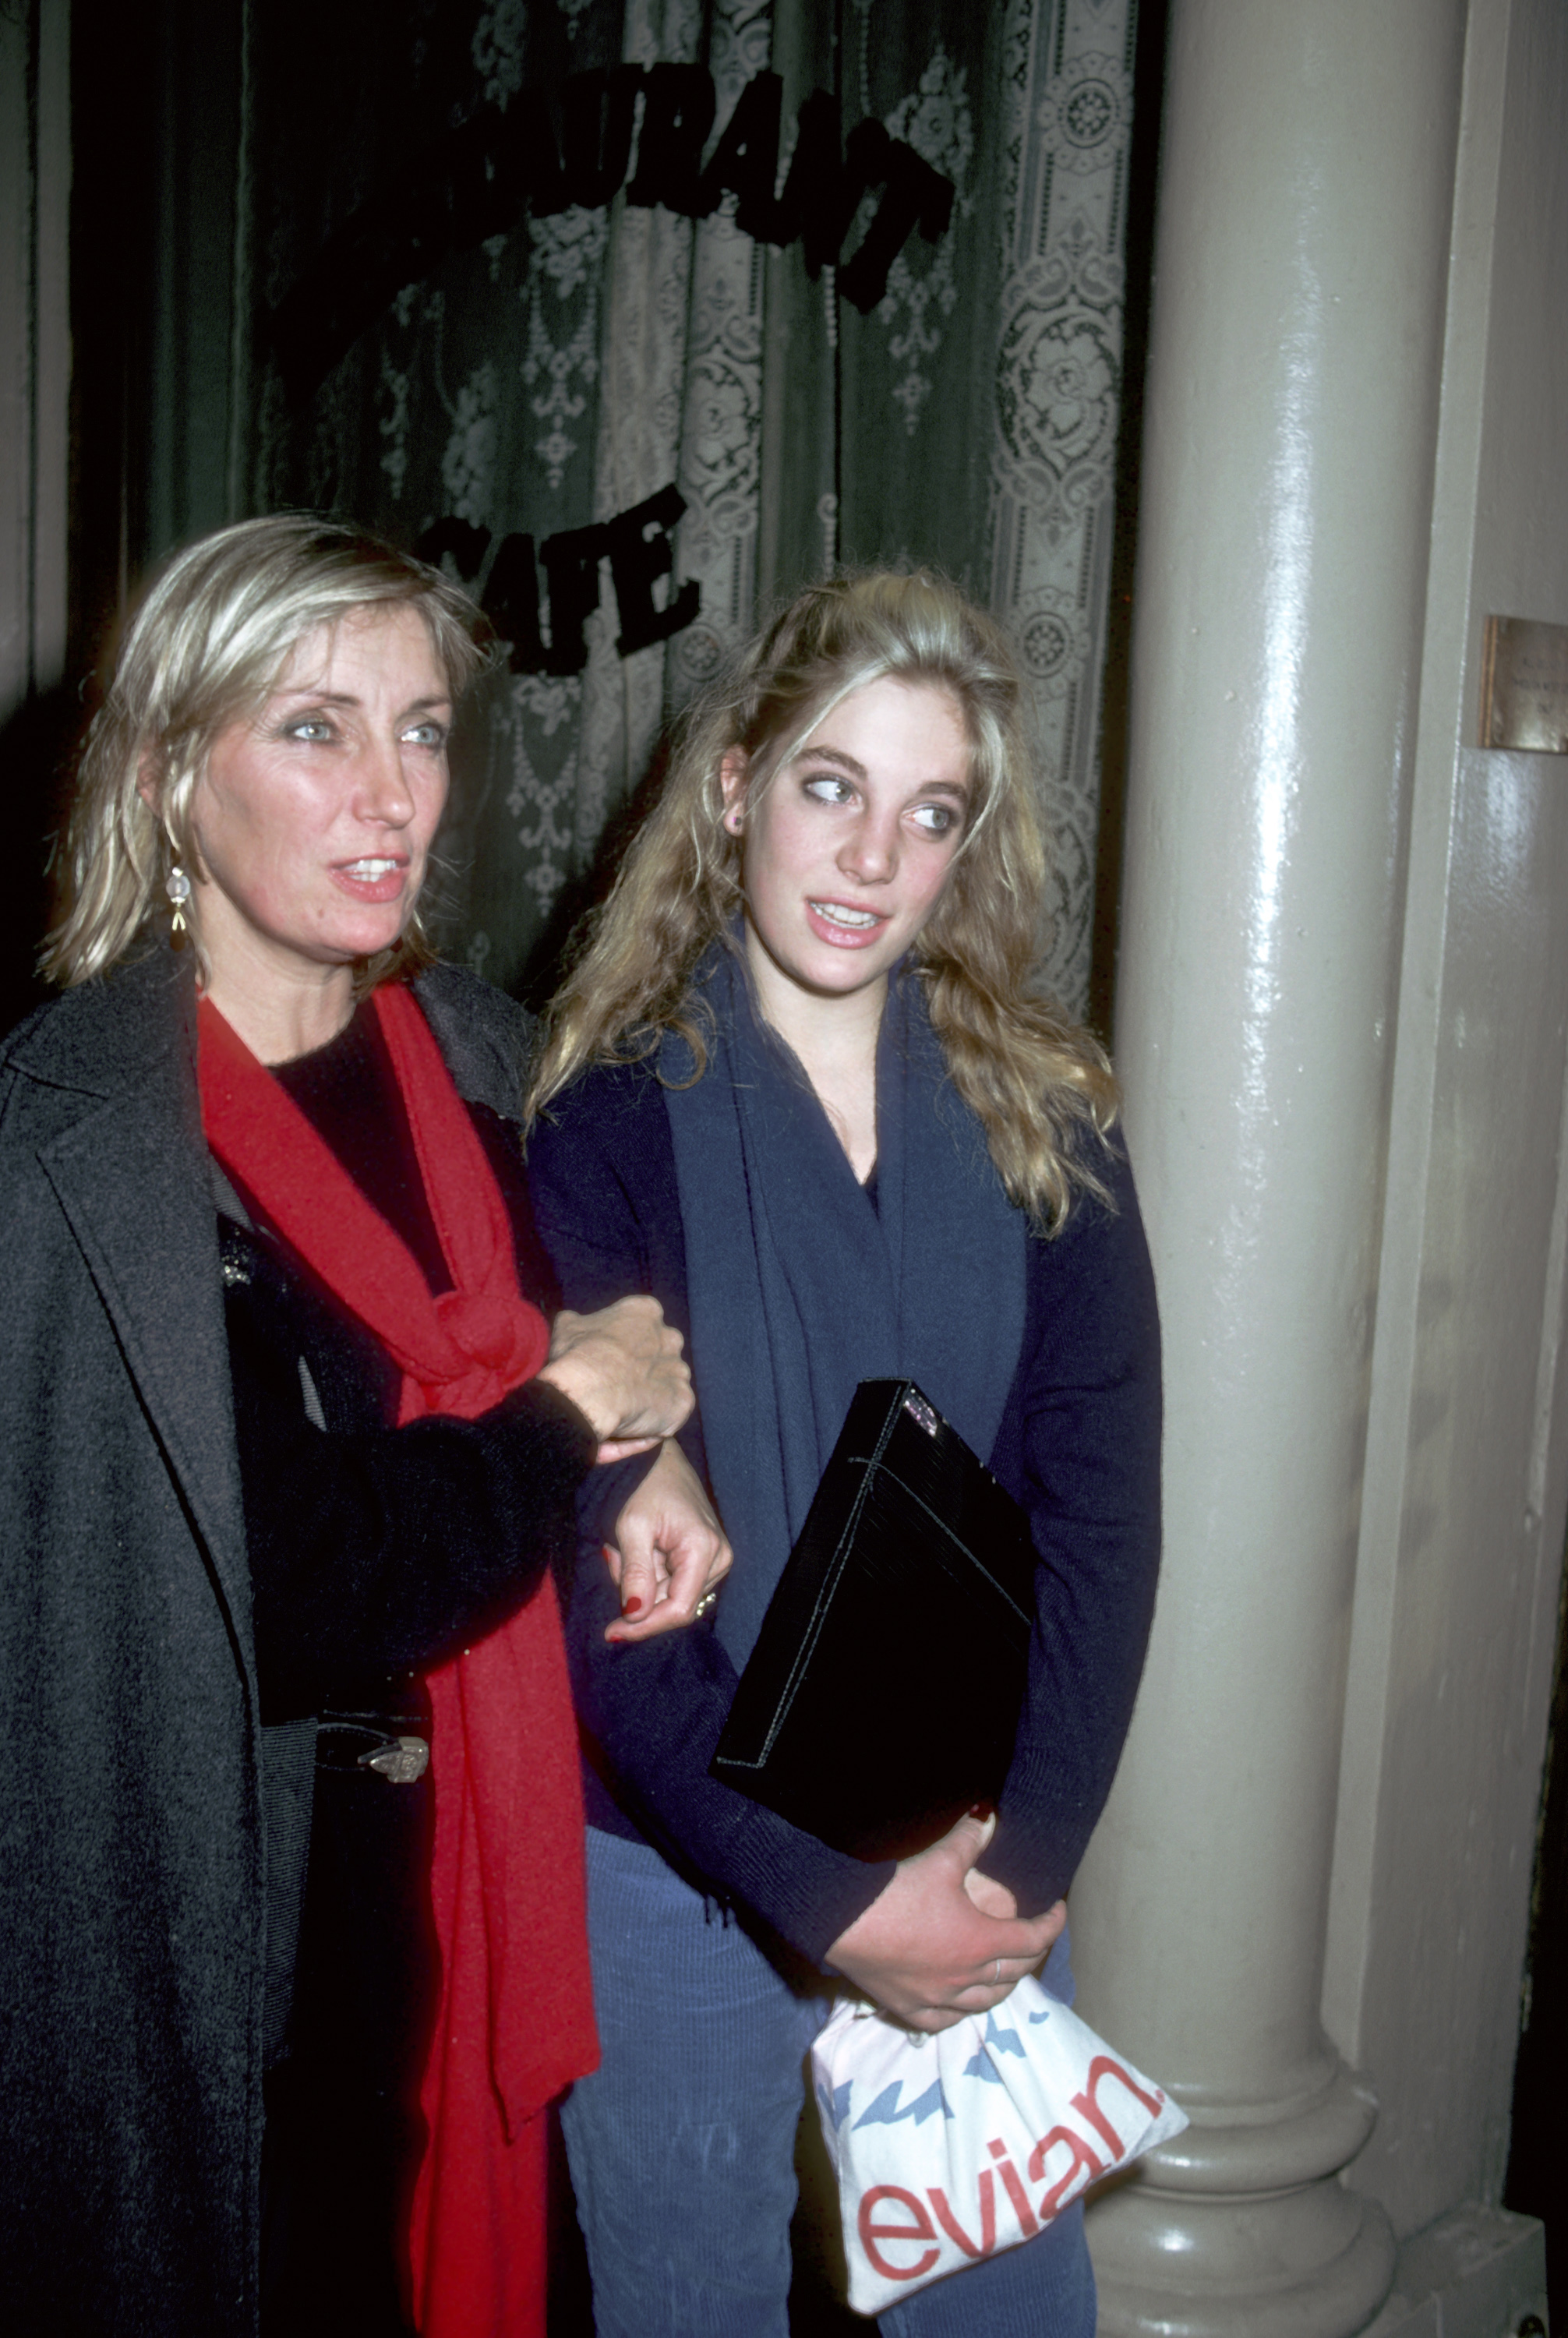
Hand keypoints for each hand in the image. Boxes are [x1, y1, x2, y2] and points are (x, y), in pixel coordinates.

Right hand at [537, 1296, 692, 1450]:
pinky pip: (669, 1414)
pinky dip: (653, 1422)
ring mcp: (680, 1371)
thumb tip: (573, 1325)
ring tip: (622, 1411)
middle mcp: (670, 1338)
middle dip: (642, 1368)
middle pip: (659, 1354)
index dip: (622, 1345)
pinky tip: (631, 1426)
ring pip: (666, 1385)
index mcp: (645, 1311)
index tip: (607, 1360)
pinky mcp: (683, 1402)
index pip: (640, 1325)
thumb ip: (581, 1323)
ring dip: (650, 1396)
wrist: (589, 1391)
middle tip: (616, 1386)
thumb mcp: (568, 1327)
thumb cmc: (576, 1355)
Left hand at [601, 1440, 732, 1643]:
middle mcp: (719, 1558)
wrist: (659, 1457)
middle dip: (637, 1595)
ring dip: (640, 1583)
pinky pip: (671, 1582)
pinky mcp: (704, 1557)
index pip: (678, 1610)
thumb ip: (636, 1572)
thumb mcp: (632, 1527)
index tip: (611, 1632)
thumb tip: (635, 1614)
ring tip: (622, 1548)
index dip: (644, 1627)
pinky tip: (633, 1550)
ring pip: (669, 1596)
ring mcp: (714, 1558)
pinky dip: (647, 1574)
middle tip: (612, 1559)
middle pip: (673, 1605)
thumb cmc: (643, 1485)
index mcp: (704, 1549)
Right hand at [825, 1810, 1065, 2031]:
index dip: (1051, 1924)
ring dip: (1003, 1986)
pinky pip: (946, 2021)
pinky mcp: (908, 2007)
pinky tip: (961, 2004)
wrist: (841, 1921)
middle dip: (1031, 1954)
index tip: (1058, 1911)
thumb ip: (970, 1839)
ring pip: (985, 2003)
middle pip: (1013, 1973)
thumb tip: (990, 1815)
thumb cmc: (895, 1892)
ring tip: (1006, 1971)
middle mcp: (965, 1978)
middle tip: (1034, 1936)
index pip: (1031, 1939)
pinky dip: (962, 2011)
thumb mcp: (939, 1859)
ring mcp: (937, 1998)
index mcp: (980, 1942)